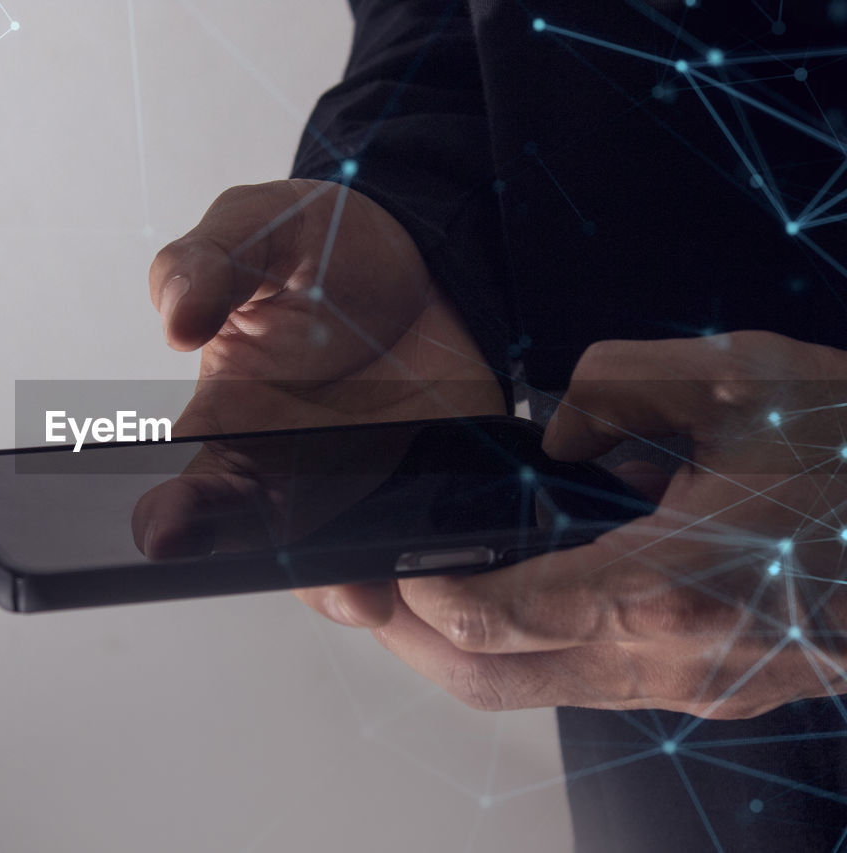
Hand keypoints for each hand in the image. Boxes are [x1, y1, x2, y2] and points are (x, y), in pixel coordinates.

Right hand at [138, 180, 505, 623]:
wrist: (425, 258)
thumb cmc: (320, 246)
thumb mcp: (255, 229)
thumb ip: (206, 264)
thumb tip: (175, 321)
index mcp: (225, 421)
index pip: (186, 486)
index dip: (173, 516)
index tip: (164, 530)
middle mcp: (282, 472)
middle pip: (262, 550)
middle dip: (271, 570)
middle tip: (293, 567)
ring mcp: (353, 490)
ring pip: (338, 565)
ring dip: (348, 586)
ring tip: (368, 591)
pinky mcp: (422, 494)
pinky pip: (413, 547)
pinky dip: (418, 564)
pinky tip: (426, 564)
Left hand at [376, 331, 846, 718]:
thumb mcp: (735, 377)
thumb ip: (611, 388)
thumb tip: (553, 435)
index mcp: (667, 586)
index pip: (495, 618)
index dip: (421, 595)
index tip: (390, 563)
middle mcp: (673, 659)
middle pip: (494, 682)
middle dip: (414, 643)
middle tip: (371, 597)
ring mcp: (695, 688)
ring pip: (539, 692)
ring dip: (469, 648)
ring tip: (428, 588)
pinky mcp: (713, 691)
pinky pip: (593, 680)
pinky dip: (537, 645)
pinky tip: (528, 586)